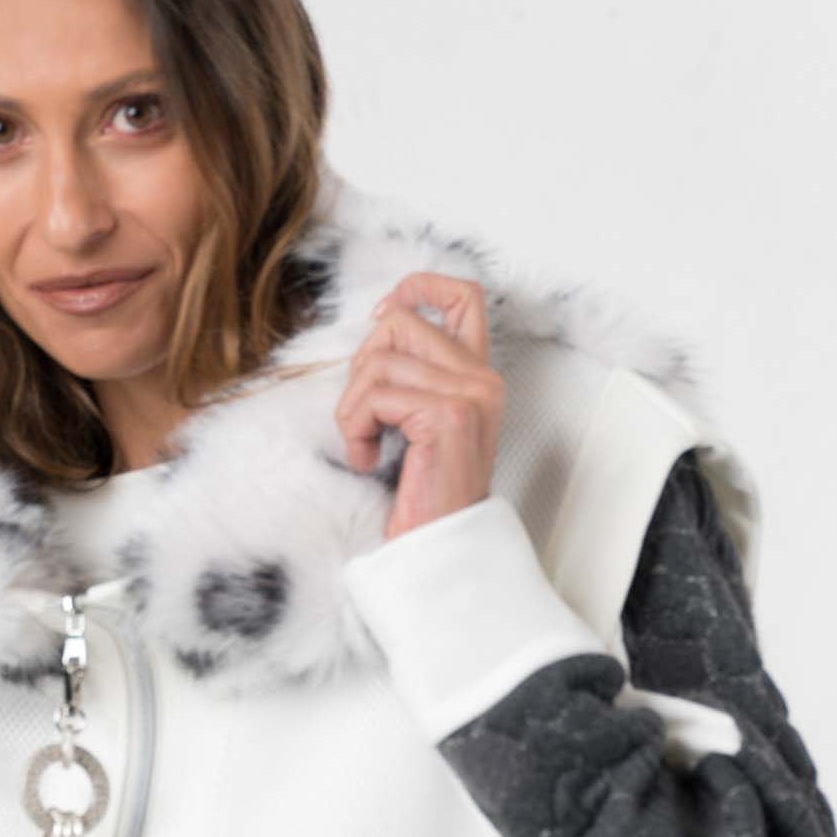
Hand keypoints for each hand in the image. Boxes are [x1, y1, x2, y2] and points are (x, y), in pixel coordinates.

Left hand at [336, 271, 504, 540]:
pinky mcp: (448, 416)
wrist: (439, 548)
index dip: (418, 288)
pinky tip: (366, 459)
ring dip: (353, 406)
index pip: (463, 294)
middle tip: (365, 414)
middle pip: (400, 321)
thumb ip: (413, 372)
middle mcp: (483, 379)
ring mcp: (470, 395)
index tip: (383, 316)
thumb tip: (380, 320)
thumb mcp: (419, 420)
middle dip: (362, 364)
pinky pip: (375, 395)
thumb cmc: (423, 492)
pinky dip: (354, 428)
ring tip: (364, 444)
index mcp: (480, 375)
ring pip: (379, 359)